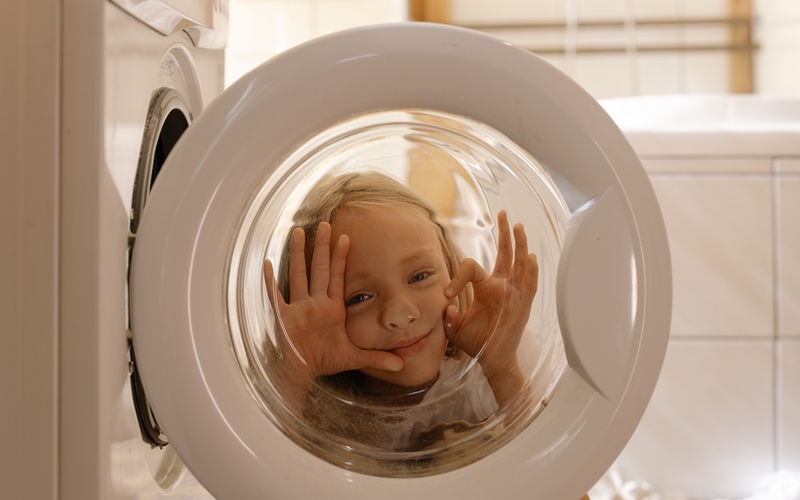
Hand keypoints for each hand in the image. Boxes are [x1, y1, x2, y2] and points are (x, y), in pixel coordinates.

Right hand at [263, 222, 403, 380]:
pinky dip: (270, 281)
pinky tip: (267, 264)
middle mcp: (315, 303)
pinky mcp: (283, 317)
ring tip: (298, 232)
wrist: (301, 374)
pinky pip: (275, 296)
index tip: (346, 238)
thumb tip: (401, 365)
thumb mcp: (354, 358)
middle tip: (325, 224)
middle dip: (322, 247)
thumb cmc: (322, 361)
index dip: (341, 258)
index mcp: (331, 308)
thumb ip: (377, 358)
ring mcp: (298, 308)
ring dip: (298, 254)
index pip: (337, 277)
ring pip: (298, 275)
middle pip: (319, 269)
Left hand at [444, 211, 538, 374]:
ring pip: (518, 264)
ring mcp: (514, 294)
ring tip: (518, 226)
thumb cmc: (477, 343)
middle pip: (505, 254)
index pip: (472, 267)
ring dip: (518, 245)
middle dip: (504, 233)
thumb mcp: (457, 326)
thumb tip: (448, 304)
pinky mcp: (523, 306)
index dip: (457, 277)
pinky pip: (529, 286)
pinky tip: (531, 256)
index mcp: (486, 288)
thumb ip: (449, 314)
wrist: (492, 361)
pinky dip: (531, 272)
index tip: (447, 295)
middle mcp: (502, 287)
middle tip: (502, 213)